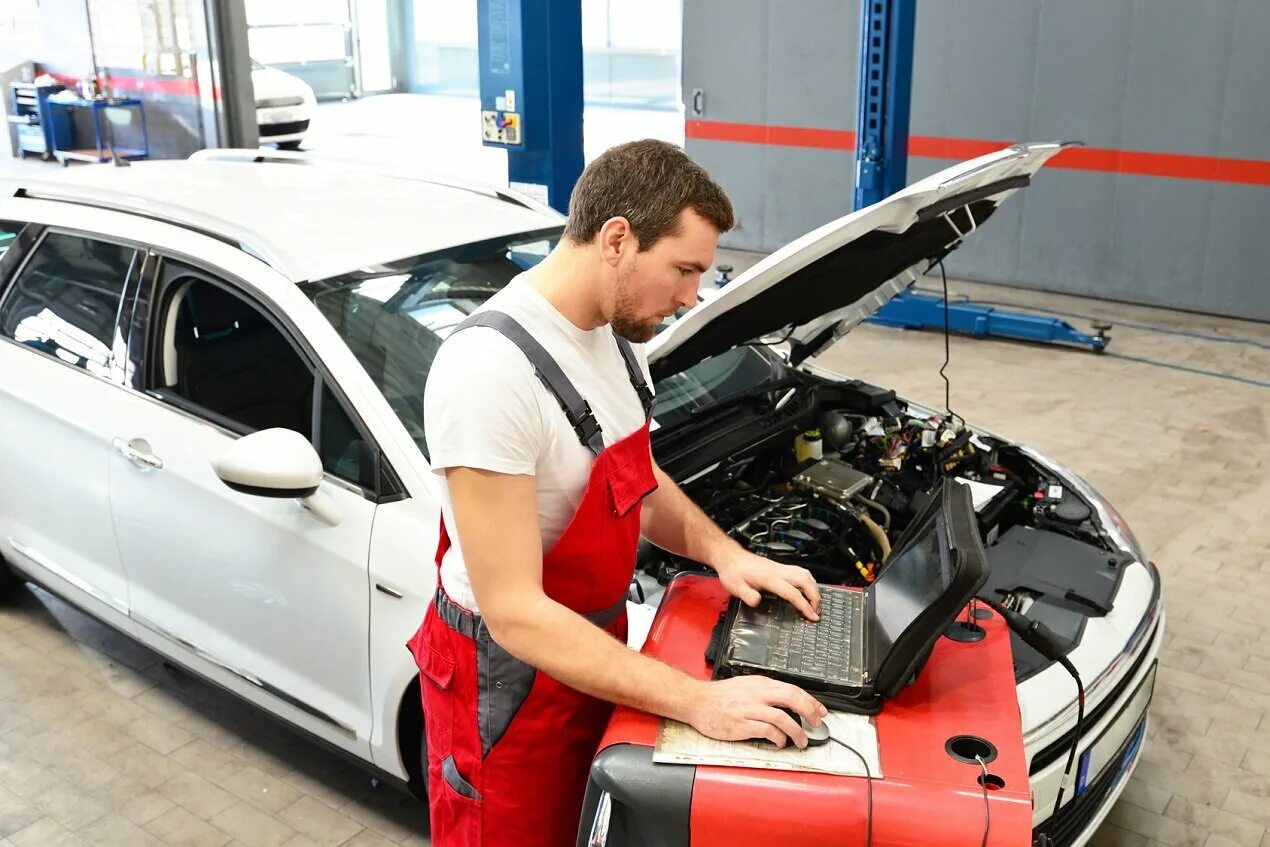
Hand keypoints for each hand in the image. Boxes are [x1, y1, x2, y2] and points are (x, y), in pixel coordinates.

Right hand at [685, 676, 827, 748]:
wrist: (696, 701)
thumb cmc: (719, 696)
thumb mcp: (746, 686)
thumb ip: (765, 693)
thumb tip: (787, 703)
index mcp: (760, 684)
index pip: (792, 689)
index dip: (810, 701)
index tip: (820, 711)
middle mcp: (757, 694)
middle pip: (791, 699)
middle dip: (809, 712)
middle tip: (816, 723)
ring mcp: (749, 709)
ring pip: (782, 718)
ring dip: (796, 732)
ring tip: (801, 741)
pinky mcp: (741, 725)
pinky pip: (767, 731)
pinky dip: (778, 738)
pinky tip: (780, 742)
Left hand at [715, 549, 820, 620]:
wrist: (730, 557)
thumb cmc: (733, 572)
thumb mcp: (735, 586)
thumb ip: (746, 594)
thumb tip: (756, 601)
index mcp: (769, 577)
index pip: (792, 592)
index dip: (804, 605)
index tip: (811, 616)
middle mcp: (778, 571)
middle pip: (805, 581)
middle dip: (815, 597)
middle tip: (816, 612)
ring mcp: (780, 567)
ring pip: (805, 574)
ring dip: (814, 588)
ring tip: (815, 603)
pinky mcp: (780, 567)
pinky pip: (800, 572)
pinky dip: (808, 582)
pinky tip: (807, 589)